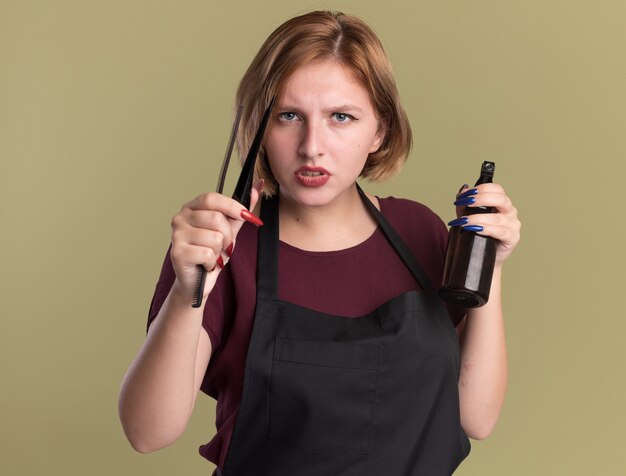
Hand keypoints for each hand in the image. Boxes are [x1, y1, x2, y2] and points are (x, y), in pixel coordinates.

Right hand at [168, 180, 263, 300]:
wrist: (197, 281)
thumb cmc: (211, 252)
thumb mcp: (229, 229)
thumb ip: (241, 210)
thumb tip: (257, 187)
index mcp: (191, 208)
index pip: (211, 198)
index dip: (232, 206)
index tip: (247, 216)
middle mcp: (180, 218)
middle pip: (216, 218)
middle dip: (228, 236)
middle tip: (224, 246)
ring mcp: (176, 235)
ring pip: (215, 238)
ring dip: (219, 251)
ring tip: (212, 255)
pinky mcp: (177, 253)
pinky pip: (208, 253)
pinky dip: (213, 262)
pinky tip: (205, 264)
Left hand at [449, 183, 520, 264]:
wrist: (484, 255)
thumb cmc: (479, 234)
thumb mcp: (469, 215)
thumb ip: (466, 203)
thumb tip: (464, 189)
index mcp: (502, 203)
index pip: (497, 189)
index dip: (483, 188)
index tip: (468, 193)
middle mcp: (510, 212)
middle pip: (500, 199)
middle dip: (481, 199)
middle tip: (466, 202)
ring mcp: (513, 225)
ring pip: (497, 218)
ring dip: (478, 218)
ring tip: (464, 221)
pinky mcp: (512, 238)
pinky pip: (501, 232)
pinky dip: (487, 229)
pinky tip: (476, 229)